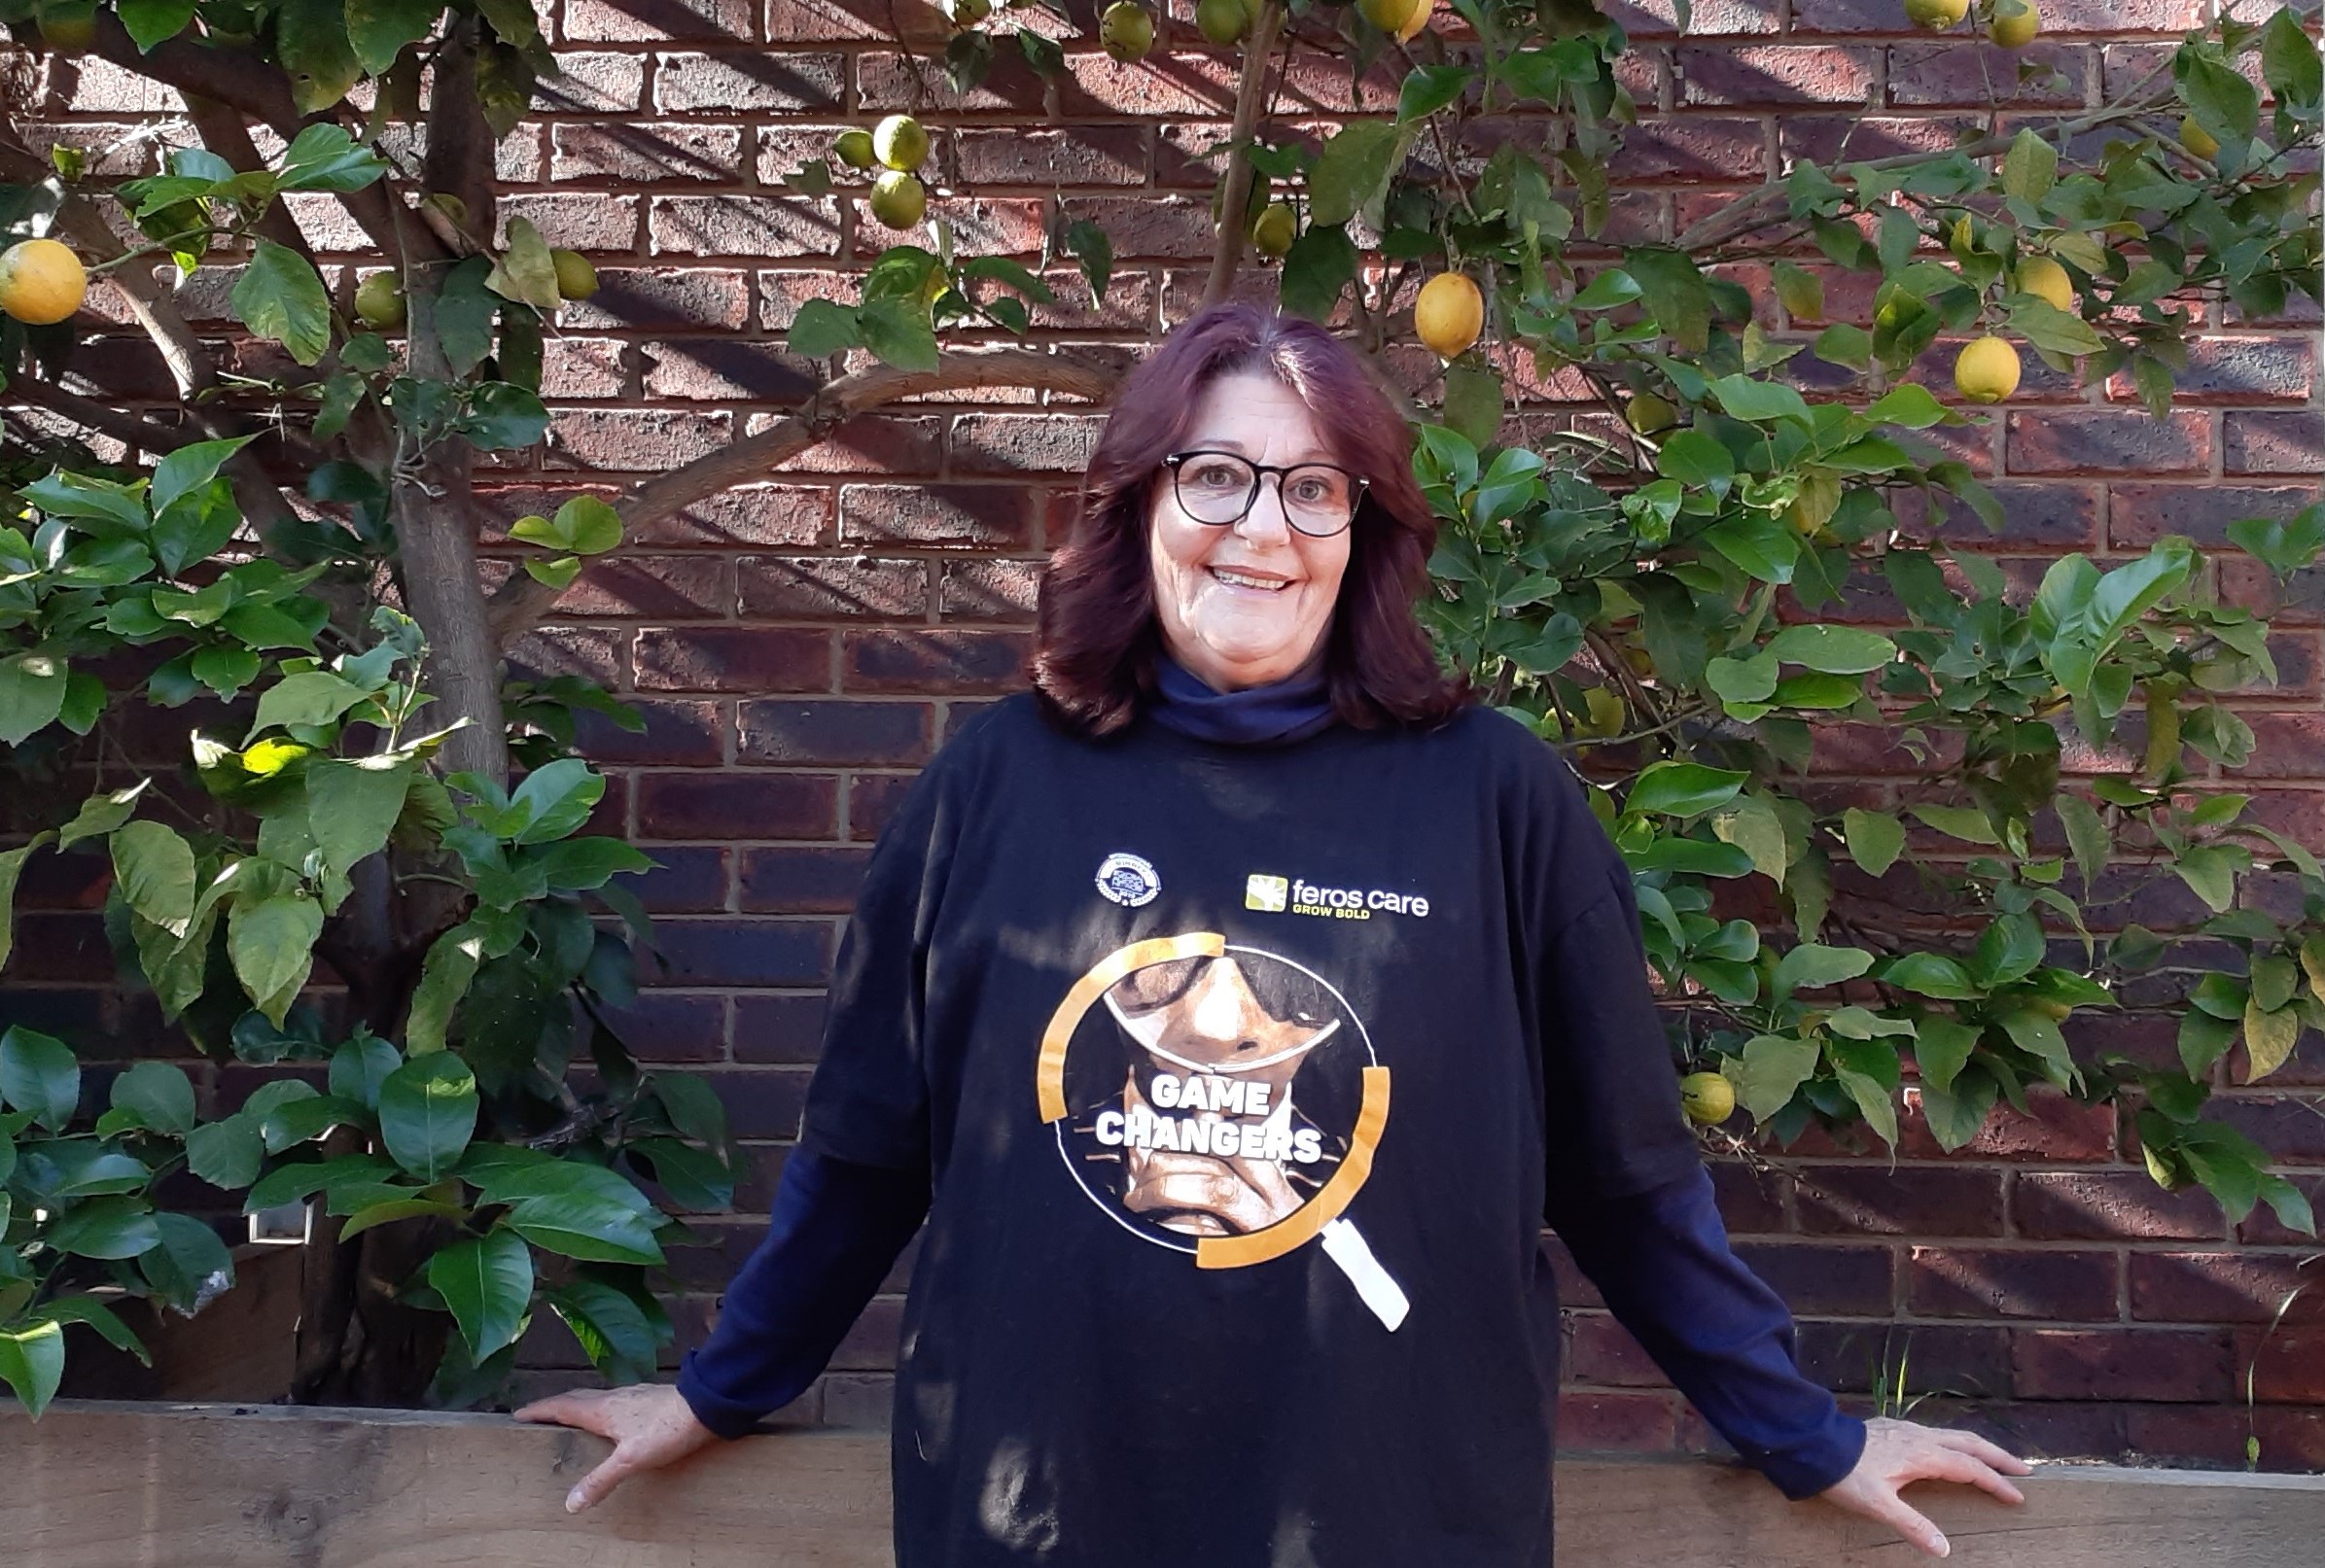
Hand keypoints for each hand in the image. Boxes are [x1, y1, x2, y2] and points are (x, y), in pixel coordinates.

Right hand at [513, 1383, 719, 1512]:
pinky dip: (601, 1412)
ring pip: (596, 1400)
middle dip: (554, 1408)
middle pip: (576, 1399)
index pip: (561, 1406)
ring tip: (570, 1423)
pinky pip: (615, 1404)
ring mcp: (633, 1397)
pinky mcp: (649, 1401)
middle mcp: (614, 1398)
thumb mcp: (629, 1460)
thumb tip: (570, 1502)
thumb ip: (600, 1480)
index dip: (539, 1410)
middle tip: (538, 1418)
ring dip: (578, 1408)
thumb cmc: (668, 1428)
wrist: (708, 1406)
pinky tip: (612, 1424)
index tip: (518, 1414)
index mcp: (602, 1409)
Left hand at [1816, 1416, 2032, 1556]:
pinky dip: (1953, 1442)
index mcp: (1922, 1455)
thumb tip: (1944, 1548)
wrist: (1813, 1444)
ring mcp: (1905, 1429)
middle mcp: (1919, 1437)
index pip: (1969, 1468)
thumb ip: (1913, 1525)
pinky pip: (1934, 1433)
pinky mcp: (1892, 1428)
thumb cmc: (1846, 1475)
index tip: (2018, 1496)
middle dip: (1997, 1456)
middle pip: (1969, 1443)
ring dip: (1976, 1447)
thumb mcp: (1879, 1505)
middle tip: (2023, 1470)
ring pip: (1951, 1435)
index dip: (1995, 1482)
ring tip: (1993, 1459)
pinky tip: (1946, 1450)